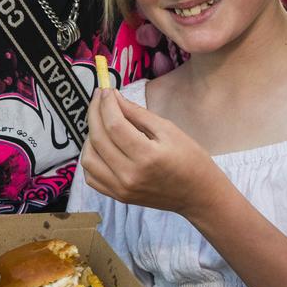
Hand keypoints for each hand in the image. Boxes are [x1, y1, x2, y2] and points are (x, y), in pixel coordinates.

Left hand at [81, 88, 225, 216]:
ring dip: (90, 135)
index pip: (114, 124)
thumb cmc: (189, 159)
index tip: (106, 89)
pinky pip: (91, 176)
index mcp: (147, 157)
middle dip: (95, 112)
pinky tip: (101, 145)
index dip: (106, 103)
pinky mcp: (118, 196)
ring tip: (101, 121)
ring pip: (88, 159)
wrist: (198, 194)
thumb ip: (138, 113)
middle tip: (99, 97)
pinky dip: (91, 158)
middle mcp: (130, 175)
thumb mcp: (168, 129)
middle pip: (98, 139)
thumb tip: (114, 97)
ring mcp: (121, 189)